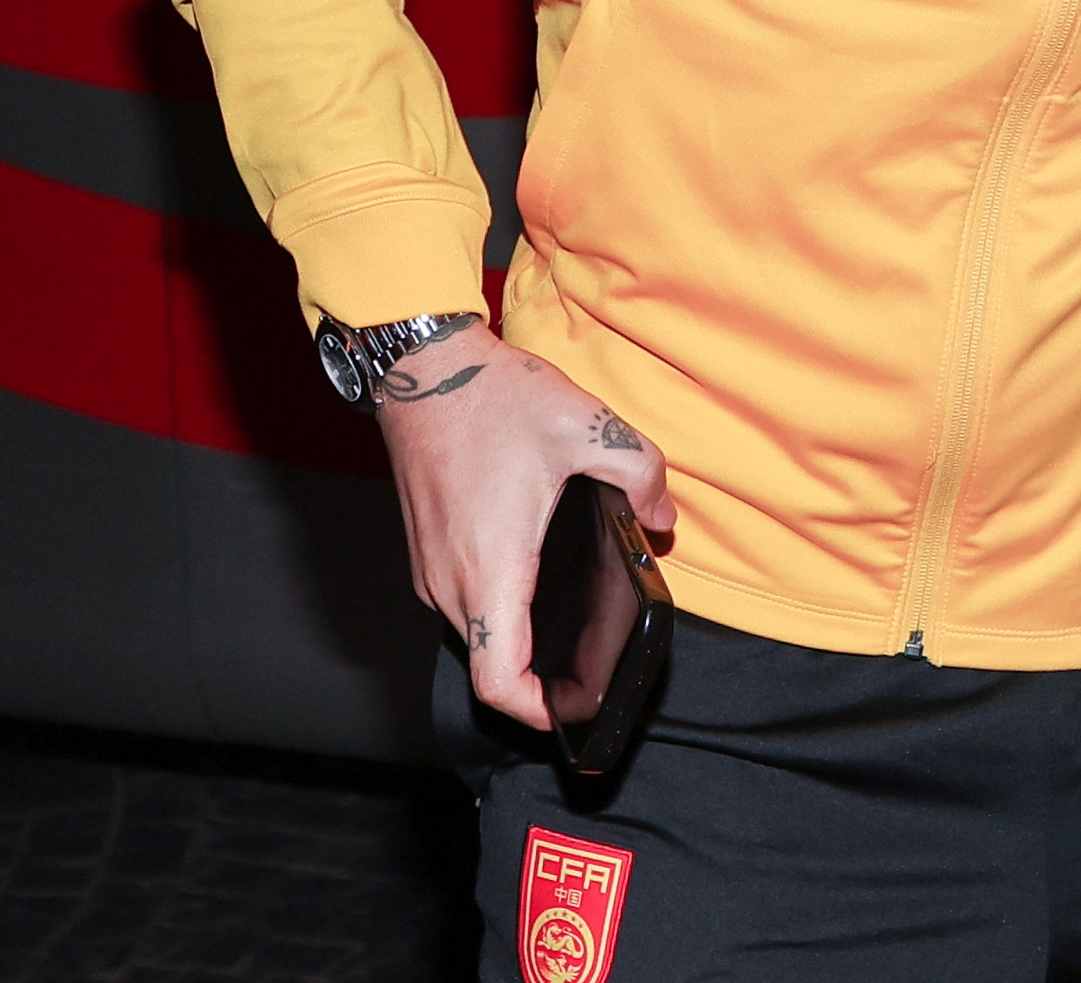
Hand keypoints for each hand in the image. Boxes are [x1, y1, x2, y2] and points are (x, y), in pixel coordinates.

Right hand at [369, 321, 674, 728]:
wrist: (421, 367)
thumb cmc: (489, 398)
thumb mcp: (587, 428)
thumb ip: (641, 475)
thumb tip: (659, 519)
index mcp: (490, 568)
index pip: (499, 682)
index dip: (539, 713)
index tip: (574, 711)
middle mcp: (449, 581)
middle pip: (491, 666)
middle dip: (540, 679)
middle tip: (590, 664)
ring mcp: (429, 569)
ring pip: (475, 636)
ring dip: (517, 643)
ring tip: (569, 623)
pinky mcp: (424, 552)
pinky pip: (463, 604)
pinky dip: (498, 610)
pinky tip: (535, 578)